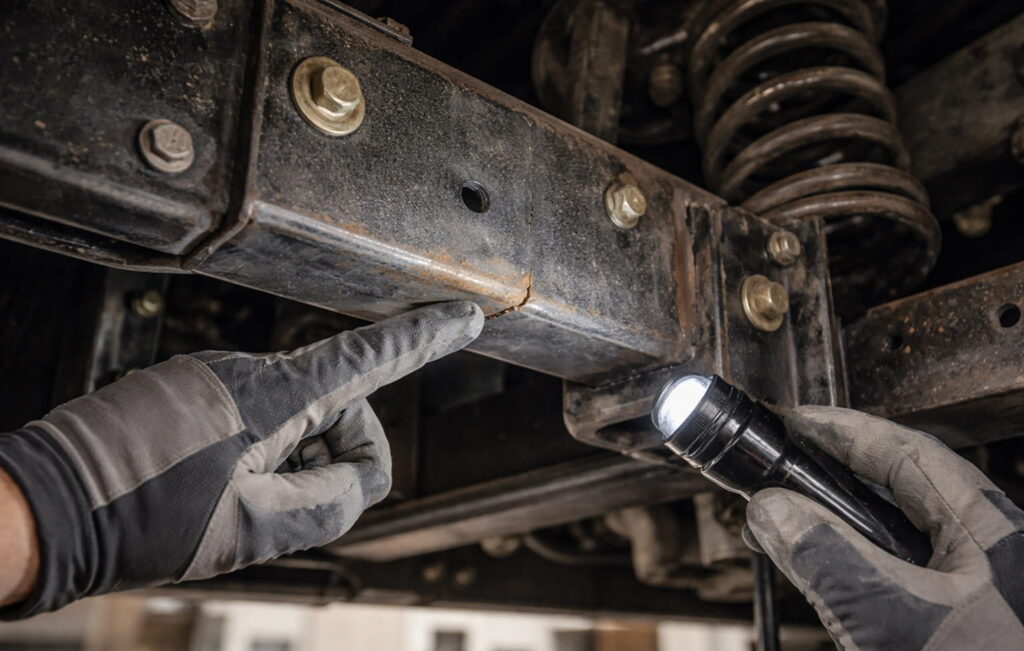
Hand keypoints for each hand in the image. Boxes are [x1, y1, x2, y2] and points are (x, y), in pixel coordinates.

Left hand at [0, 301, 482, 618]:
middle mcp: (244, 371)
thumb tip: (359, 476)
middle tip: (290, 510)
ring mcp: (213, 377)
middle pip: (338, 405)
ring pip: (297, 415)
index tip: (466, 317)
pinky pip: (256, 416)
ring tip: (239, 505)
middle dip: (339, 455)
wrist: (45, 509)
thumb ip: (330, 501)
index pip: (367, 359)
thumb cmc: (144, 522)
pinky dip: (262, 454)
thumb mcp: (254, 531)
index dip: (425, 340)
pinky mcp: (189, 390)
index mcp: (268, 396)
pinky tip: (219, 489)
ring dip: (295, 461)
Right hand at [746, 406, 1023, 650]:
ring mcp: (978, 594)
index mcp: (989, 531)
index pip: (907, 454)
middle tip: (782, 473)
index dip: (846, 431)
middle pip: (904, 493)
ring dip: (843, 529)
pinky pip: (904, 584)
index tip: (794, 423)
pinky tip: (831, 585)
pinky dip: (859, 574)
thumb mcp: (893, 620)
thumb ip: (828, 557)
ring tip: (791, 528)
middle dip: (837, 478)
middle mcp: (989, 553)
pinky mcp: (962, 628)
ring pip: (901, 541)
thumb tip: (773, 509)